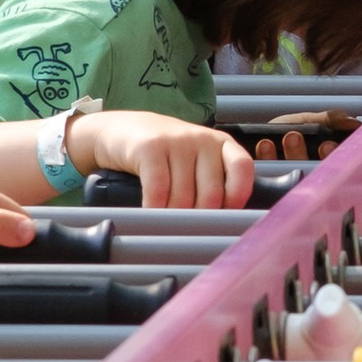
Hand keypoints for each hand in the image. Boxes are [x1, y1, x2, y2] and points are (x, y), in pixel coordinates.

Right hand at [69, 111, 254, 208]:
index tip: (223, 217)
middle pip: (211, 194)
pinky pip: (158, 190)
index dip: (236, 197)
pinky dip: (155, 209)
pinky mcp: (150, 147)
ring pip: (183, 197)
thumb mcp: (194, 161)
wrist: (120, 131)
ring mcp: (176, 141)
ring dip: (174, 218)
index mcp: (220, 143)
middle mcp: (202, 139)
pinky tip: (151, 215)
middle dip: (199, 219)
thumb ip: (212, 182)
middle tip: (187, 230)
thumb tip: (224, 224)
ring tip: (167, 224)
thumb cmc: (164, 155)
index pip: (242, 169)